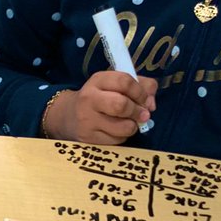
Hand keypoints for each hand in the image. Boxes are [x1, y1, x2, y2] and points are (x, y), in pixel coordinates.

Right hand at [42, 72, 157, 143]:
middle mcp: (89, 98)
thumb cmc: (101, 98)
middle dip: (137, 111)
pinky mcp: (88, 138)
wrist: (69, 116)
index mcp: (98, 80)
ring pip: (123, 127)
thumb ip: (141, 86)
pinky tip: (116, 131)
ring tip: (128, 123)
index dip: (140, 92)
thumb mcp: (116, 85)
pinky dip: (122, 137)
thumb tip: (151, 104)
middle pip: (121, 105)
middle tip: (143, 115)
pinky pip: (117, 140)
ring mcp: (87, 120)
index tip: (145, 100)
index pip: (124, 81)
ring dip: (132, 127)